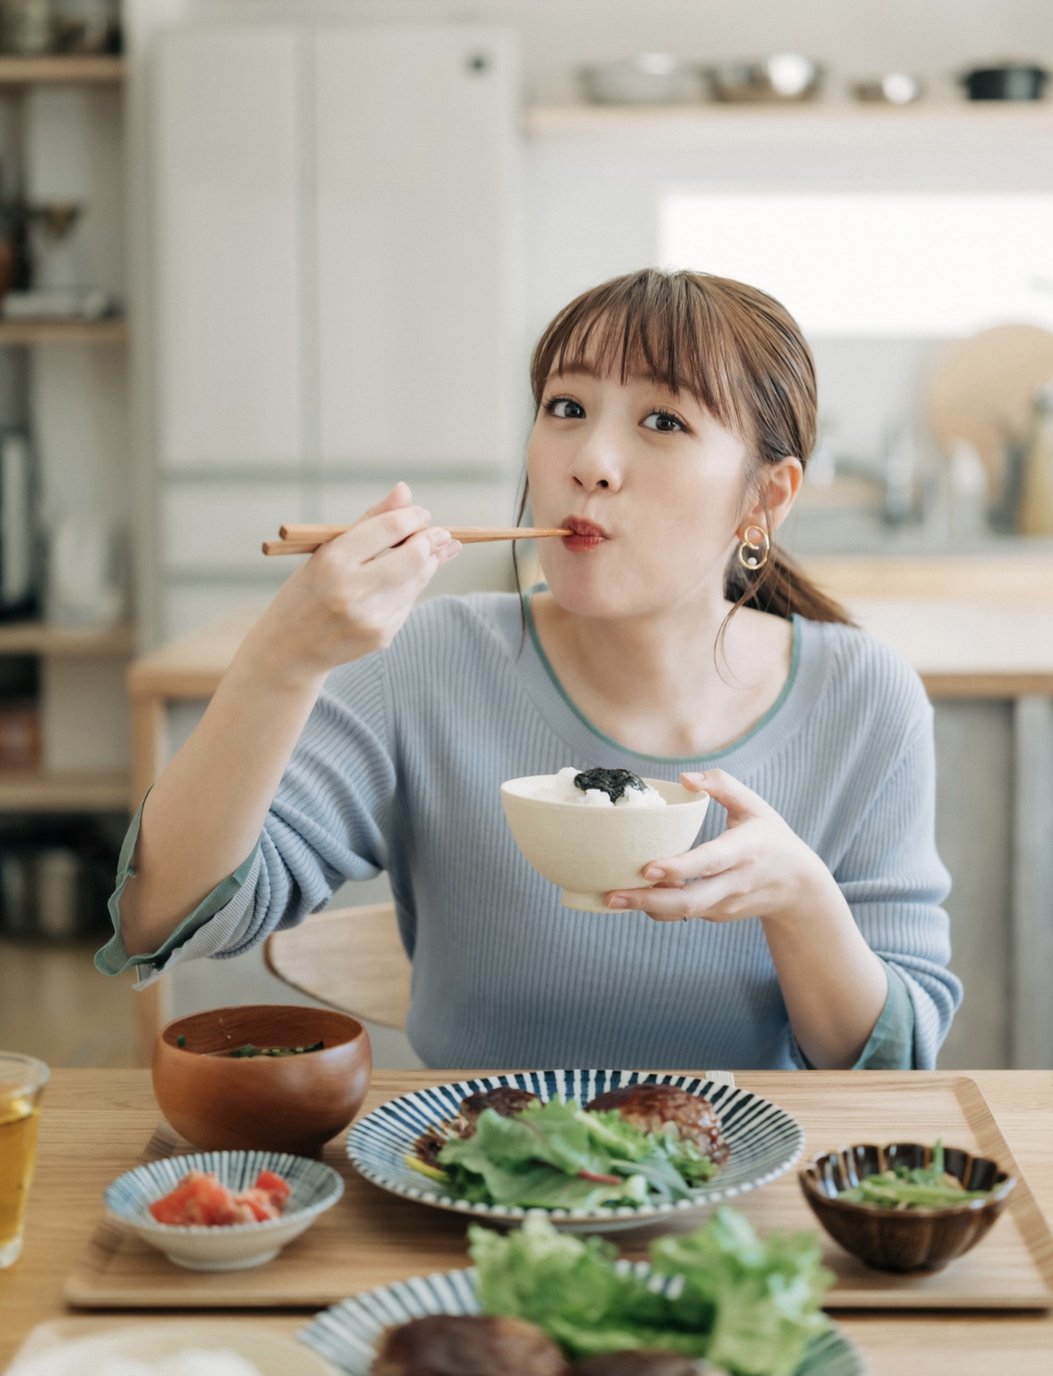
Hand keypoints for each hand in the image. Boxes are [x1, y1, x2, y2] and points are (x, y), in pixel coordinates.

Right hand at [241, 482, 459, 687]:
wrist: (290, 648)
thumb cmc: (309, 590)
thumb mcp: (327, 550)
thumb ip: (370, 521)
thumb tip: (405, 491)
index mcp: (333, 559)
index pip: (389, 528)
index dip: (414, 517)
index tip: (423, 515)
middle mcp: (351, 589)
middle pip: (414, 556)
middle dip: (432, 541)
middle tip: (440, 534)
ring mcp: (369, 616)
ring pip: (418, 580)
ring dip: (430, 563)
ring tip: (431, 553)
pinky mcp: (381, 636)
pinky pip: (409, 604)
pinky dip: (411, 589)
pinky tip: (404, 584)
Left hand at [606, 769, 832, 923]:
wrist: (799, 887)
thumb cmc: (772, 838)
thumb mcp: (755, 806)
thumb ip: (722, 785)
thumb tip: (685, 778)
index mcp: (745, 850)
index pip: (710, 862)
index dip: (679, 868)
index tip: (648, 868)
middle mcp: (734, 882)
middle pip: (690, 900)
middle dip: (648, 900)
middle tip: (612, 895)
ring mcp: (725, 903)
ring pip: (683, 912)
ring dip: (646, 907)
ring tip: (611, 897)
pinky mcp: (717, 914)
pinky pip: (683, 914)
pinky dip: (658, 908)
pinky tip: (633, 897)